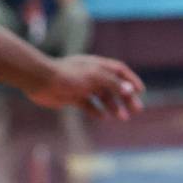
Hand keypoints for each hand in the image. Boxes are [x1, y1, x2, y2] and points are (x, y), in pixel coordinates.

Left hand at [29, 54, 144, 119]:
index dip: (130, 79)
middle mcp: (90, 74)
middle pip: (112, 85)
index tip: (141, 91)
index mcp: (96, 65)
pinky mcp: (71, 97)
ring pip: (102, 97)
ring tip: (122, 117)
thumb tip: (130, 90)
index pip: (119, 70)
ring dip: (113, 106)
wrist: (41, 81)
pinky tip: (103, 117)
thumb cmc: (68, 75)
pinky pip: (88, 104)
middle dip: (125, 97)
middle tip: (136, 110)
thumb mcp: (94, 77)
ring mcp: (81, 86)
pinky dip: (96, 110)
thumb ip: (113, 83)